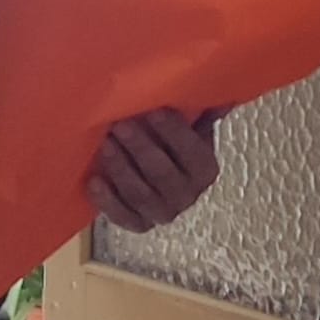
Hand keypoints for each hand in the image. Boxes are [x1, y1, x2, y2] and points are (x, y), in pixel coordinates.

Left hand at [86, 108, 222, 232]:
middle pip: (163, 173)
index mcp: (205, 170)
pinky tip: (95, 181)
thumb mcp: (191, 128)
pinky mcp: (139, 224)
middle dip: (141, 148)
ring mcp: (163, 214)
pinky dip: (107, 200)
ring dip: (121, 169)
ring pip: (140, 194)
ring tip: (105, 144)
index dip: (174, 132)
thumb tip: (224, 95)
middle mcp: (188, 196)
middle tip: (121, 125)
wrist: (155, 181)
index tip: (154, 111)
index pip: (192, 152)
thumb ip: (203, 112)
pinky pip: (122, 216)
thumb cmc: (172, 146)